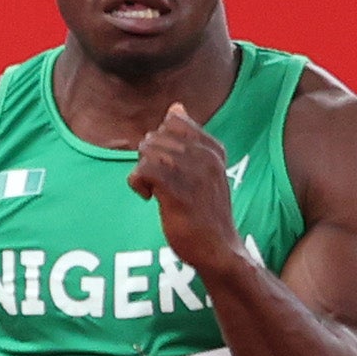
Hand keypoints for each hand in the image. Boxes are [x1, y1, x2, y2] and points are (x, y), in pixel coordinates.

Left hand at [127, 101, 243, 273]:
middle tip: (156, 181)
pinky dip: (137, 183)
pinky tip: (149, 197)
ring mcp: (193, 174)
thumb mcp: (203, 170)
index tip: (166, 164)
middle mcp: (206, 157)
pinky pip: (143, 170)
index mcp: (214, 149)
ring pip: (148, 151)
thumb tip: (175, 107)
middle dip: (147, 157)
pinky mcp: (178, 192)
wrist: (218, 248)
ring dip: (142, 171)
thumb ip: (189, 139)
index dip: (159, 141)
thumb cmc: (205, 211)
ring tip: (153, 190)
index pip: (174, 122)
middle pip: (156, 137)